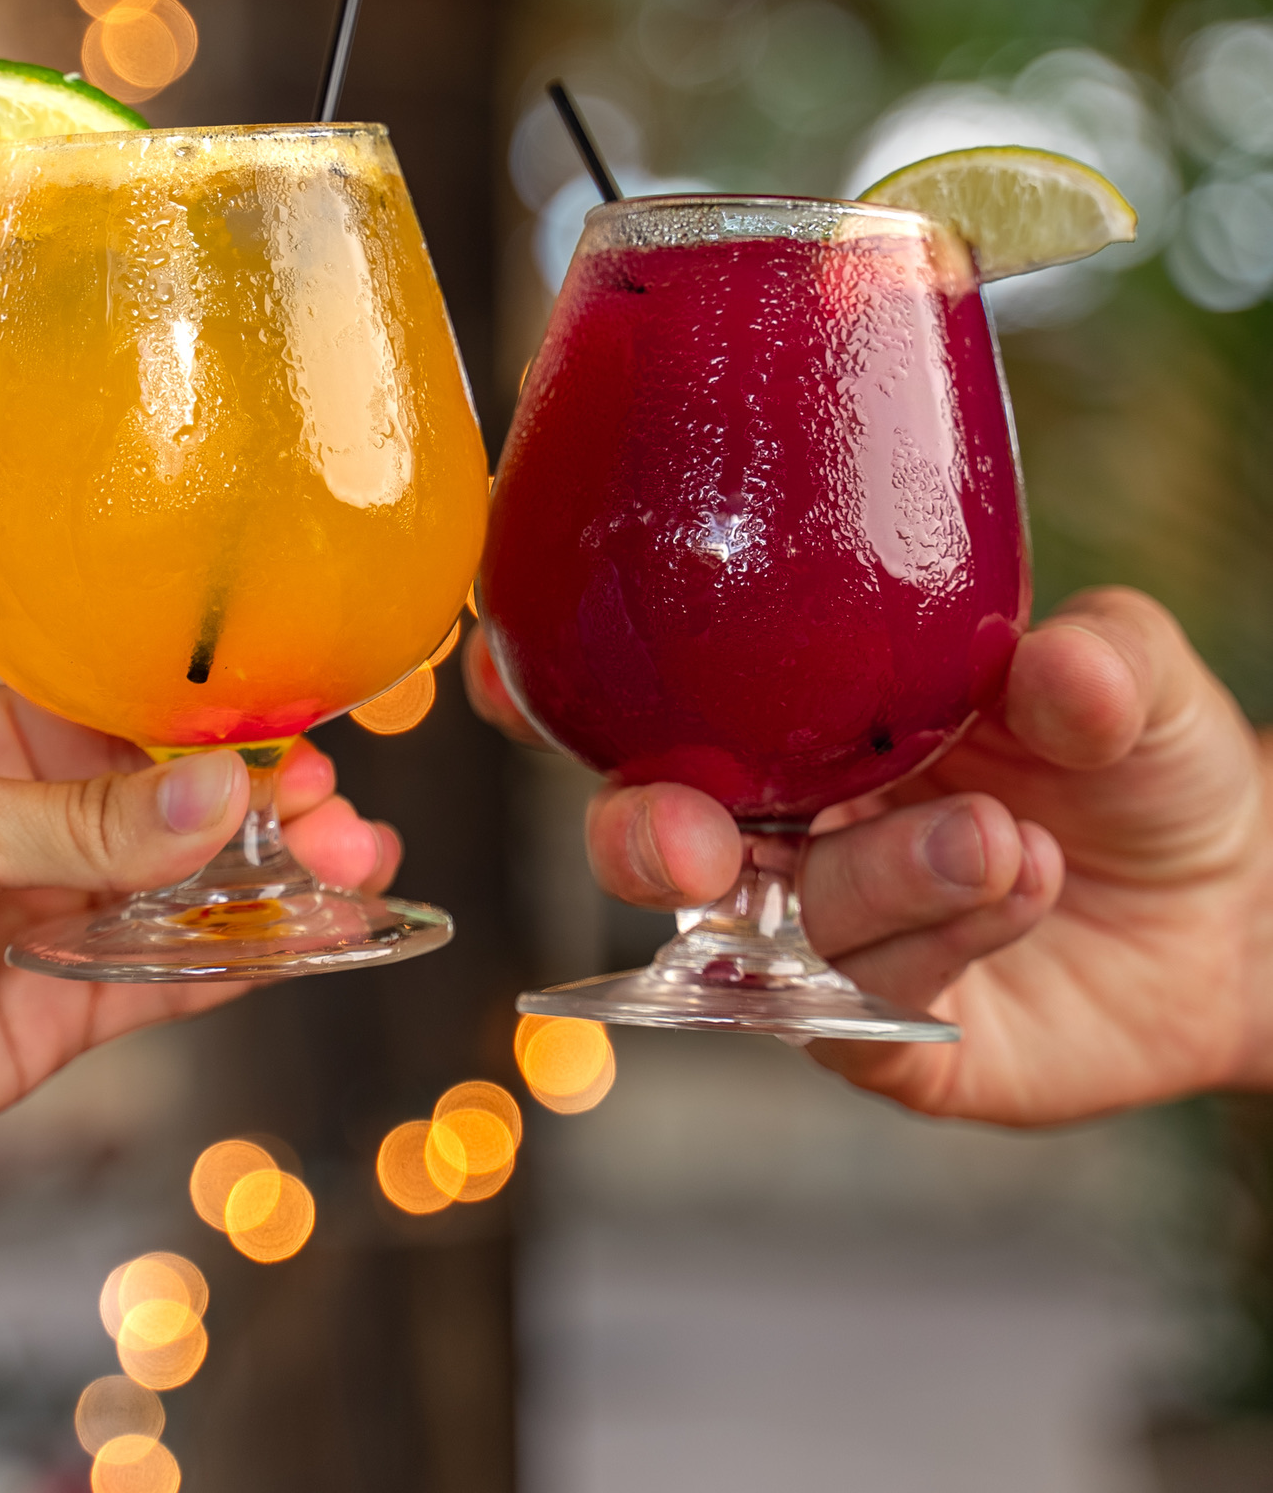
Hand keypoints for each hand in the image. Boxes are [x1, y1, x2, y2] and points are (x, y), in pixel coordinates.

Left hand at [0, 683, 399, 1272]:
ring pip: (187, 892)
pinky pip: (169, 978)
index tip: (295, 740)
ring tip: (356, 873)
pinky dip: (243, 961)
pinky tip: (307, 942)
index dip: (215, 730)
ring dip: (273, 882)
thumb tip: (215, 788)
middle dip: (264, 809)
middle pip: (173, 807)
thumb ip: (83, 818)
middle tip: (340, 821)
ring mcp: (45, 918)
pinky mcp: (56, 1011)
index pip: (124, 720)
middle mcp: (20, 822)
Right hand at [465, 590, 1272, 1125]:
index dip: (547, 687)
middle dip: (646, 839)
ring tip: (1004, 841)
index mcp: (791, 718)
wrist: (1240, 914)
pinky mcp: (887, 1040)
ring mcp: (828, 942)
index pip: (638, 701)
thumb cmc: (1147, 761)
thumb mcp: (1133, 680)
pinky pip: (856, 1020)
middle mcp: (784, 829)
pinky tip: (1023, 888)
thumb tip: (1052, 669)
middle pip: (653, 839)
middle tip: (701, 842)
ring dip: (872, 880)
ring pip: (773, 933)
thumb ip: (1095, 664)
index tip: (504, 663)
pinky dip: (932, 952)